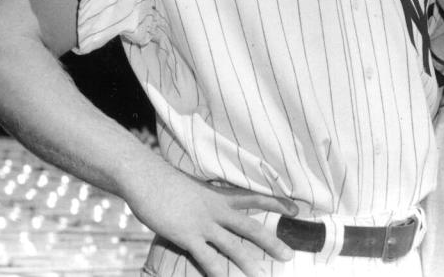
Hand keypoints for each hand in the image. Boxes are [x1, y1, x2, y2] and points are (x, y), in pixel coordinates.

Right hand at [121, 159, 298, 276]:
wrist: (146, 177)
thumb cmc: (165, 181)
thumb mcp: (192, 187)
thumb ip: (204, 198)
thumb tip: (209, 204)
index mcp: (220, 195)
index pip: (256, 197)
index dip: (277, 202)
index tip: (297, 208)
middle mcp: (217, 209)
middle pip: (251, 227)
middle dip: (271, 242)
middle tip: (289, 256)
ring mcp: (203, 223)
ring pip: (233, 246)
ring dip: (249, 263)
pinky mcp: (187, 235)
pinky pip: (207, 258)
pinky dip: (218, 272)